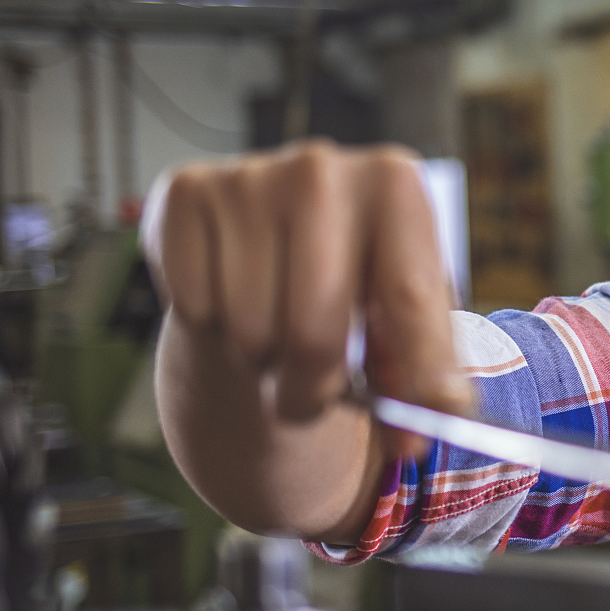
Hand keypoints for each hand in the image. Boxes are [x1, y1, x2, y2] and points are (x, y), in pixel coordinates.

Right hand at [144, 142, 471, 540]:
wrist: (269, 238)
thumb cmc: (350, 284)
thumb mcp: (398, 321)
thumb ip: (415, 380)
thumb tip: (413, 441)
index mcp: (396, 184)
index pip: (411, 297)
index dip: (421, 373)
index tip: (424, 431)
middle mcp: (323, 169)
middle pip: (315, 332)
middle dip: (313, 390)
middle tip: (314, 399)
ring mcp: (249, 176)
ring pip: (250, 329)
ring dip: (261, 361)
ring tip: (276, 334)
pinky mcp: (184, 193)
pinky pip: (196, 306)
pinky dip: (212, 326)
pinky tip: (231, 298)